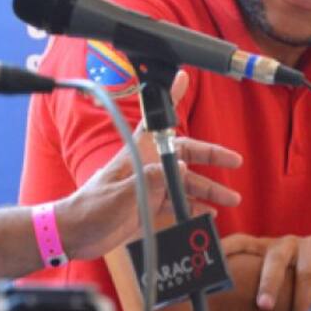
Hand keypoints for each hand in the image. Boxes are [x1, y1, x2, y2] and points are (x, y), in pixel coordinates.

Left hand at [56, 71, 242, 260]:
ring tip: (231, 198)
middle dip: (210, 156)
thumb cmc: (90, 208)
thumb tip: (181, 168)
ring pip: (185, 182)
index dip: (170, 98)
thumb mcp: (121, 195)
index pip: (156, 121)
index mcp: (137, 155)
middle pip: (184, 155)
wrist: (74, 234)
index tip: (183, 77)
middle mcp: (147, 166)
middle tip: (235, 160)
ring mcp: (149, 186)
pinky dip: (193, 207)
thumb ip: (150, 181)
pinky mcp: (148, 205)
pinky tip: (208, 213)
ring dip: (208, 189)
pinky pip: (176, 203)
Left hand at [223, 233, 310, 310]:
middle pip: (276, 259)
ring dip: (301, 302)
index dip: (227, 249)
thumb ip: (260, 284)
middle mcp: (288, 243)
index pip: (243, 243)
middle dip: (269, 283)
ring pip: (304, 274)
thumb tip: (226, 304)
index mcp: (269, 247)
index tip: (213, 263)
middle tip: (264, 306)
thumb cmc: (304, 271)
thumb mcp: (281, 274)